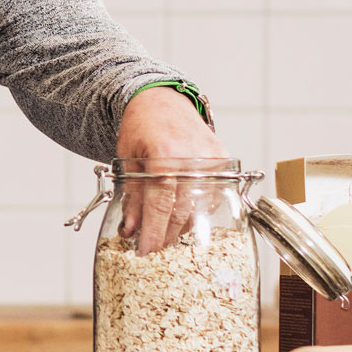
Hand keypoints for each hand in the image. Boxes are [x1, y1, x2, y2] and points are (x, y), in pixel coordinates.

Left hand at [114, 86, 227, 255]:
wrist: (161, 101)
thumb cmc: (141, 128)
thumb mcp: (126, 160)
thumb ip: (132, 195)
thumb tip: (131, 230)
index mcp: (163, 154)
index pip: (160, 203)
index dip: (152, 232)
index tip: (145, 251)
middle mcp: (192, 157)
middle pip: (182, 210)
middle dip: (166, 235)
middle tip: (153, 249)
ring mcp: (212, 159)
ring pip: (200, 207)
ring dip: (181, 226)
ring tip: (165, 235)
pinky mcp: (224, 160)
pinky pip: (213, 196)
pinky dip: (197, 210)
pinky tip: (182, 215)